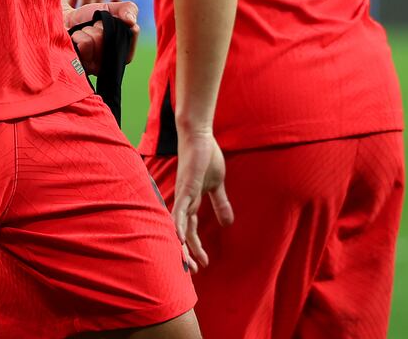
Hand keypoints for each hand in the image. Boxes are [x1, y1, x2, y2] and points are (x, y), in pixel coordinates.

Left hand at [63, 0, 139, 74]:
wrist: (62, 20)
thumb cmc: (87, 18)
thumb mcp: (110, 9)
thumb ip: (128, 10)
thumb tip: (132, 22)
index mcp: (123, 53)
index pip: (132, 32)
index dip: (117, 20)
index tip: (105, 22)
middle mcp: (111, 65)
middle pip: (113, 35)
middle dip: (99, 25)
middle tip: (91, 28)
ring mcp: (95, 68)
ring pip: (99, 38)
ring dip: (87, 30)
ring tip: (82, 34)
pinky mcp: (80, 68)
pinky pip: (85, 44)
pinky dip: (78, 35)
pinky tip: (74, 41)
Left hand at [172, 130, 233, 270]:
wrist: (199, 135)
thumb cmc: (206, 156)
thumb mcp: (217, 184)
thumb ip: (220, 203)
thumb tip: (228, 223)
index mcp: (192, 201)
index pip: (191, 230)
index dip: (195, 247)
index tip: (204, 264)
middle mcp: (184, 201)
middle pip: (182, 233)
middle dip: (187, 253)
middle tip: (193, 272)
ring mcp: (183, 195)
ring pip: (178, 227)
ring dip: (182, 246)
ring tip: (187, 265)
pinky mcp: (186, 188)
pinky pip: (180, 210)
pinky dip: (178, 225)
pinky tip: (179, 239)